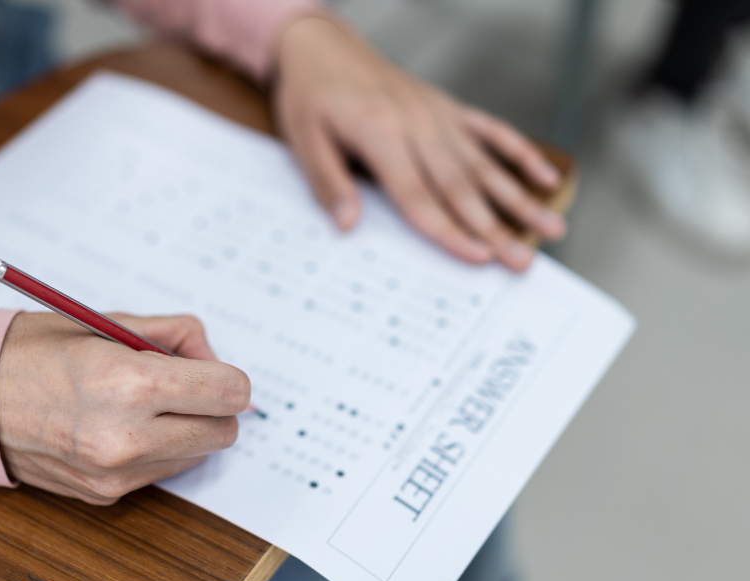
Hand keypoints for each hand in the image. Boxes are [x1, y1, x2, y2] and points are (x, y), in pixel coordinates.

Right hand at [0, 312, 250, 504]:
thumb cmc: (32, 350)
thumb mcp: (106, 321)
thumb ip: (171, 335)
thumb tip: (213, 357)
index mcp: (129, 385)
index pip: (228, 392)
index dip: (227, 376)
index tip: (210, 368)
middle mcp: (126, 438)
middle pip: (224, 432)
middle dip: (213, 405)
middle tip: (180, 383)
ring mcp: (115, 473)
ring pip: (197, 456)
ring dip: (186, 429)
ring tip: (141, 403)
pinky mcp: (105, 494)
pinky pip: (161, 472)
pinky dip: (157, 450)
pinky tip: (120, 426)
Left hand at [272, 15, 566, 270]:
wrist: (322, 45)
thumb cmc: (311, 96)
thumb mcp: (302, 141)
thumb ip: (328, 183)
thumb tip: (348, 226)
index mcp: (381, 135)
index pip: (419, 196)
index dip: (450, 232)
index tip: (479, 258)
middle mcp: (418, 125)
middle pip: (461, 187)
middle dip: (495, 228)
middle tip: (523, 261)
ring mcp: (438, 116)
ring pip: (485, 164)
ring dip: (520, 198)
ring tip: (552, 227)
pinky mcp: (448, 107)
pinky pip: (492, 130)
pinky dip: (521, 153)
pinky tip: (547, 176)